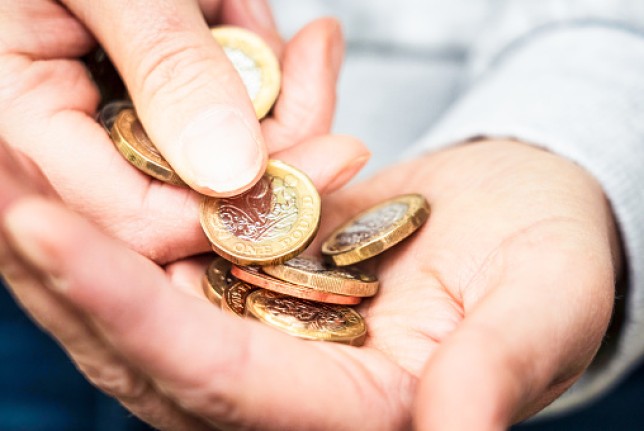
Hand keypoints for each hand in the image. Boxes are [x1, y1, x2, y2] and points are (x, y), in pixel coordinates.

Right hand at [0, 0, 367, 262]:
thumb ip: (165, 66)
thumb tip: (232, 171)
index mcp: (25, 121)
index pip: (138, 219)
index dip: (239, 207)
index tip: (332, 158)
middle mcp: (73, 139)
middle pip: (198, 198)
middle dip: (275, 134)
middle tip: (313, 59)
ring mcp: (119, 120)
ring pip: (223, 159)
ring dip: (267, 89)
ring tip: (247, 10)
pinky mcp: (158, 102)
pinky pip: (225, 118)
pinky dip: (253, 71)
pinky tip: (242, 17)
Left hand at [0, 139, 618, 429]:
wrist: (532, 217)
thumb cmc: (553, 266)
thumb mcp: (539, 311)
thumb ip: (494, 374)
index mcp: (351, 409)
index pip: (217, 379)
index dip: (128, 309)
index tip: (41, 225)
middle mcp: (288, 380)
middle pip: (147, 342)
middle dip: (61, 265)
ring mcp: (266, 326)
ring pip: (142, 290)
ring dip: (71, 222)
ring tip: (0, 152)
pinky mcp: (259, 274)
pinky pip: (174, 241)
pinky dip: (121, 196)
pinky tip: (68, 147)